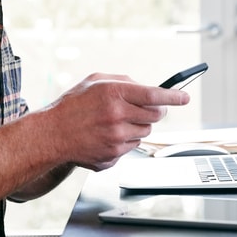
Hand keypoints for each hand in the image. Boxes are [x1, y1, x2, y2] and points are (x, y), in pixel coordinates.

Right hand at [42, 74, 189, 170]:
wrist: (52, 134)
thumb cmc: (73, 106)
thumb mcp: (95, 81)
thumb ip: (122, 80)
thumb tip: (144, 87)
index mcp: (114, 94)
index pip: (154, 95)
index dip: (173, 97)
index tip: (184, 98)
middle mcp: (117, 116)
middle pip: (155, 116)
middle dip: (155, 111)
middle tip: (144, 108)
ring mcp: (116, 138)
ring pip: (145, 132)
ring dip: (138, 126)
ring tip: (115, 122)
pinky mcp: (113, 155)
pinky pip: (132, 146)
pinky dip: (125, 140)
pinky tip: (107, 135)